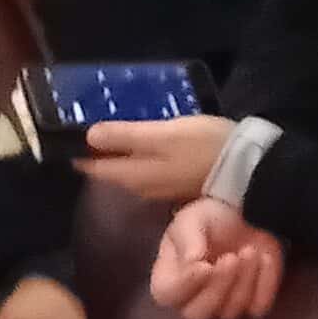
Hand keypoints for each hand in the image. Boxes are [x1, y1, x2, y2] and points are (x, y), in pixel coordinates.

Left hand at [76, 113, 231, 203]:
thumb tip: (88, 136)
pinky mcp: (177, 184)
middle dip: (98, 153)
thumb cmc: (202, 147)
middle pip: (110, 171)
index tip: (69, 135)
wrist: (248, 168)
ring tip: (114, 133)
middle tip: (89, 129)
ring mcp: (159, 189)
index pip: (93, 167)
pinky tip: (145, 145)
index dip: (79, 151)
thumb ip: (124, 136)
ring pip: (129, 172)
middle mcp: (140, 188)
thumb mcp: (161, 135)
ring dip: (119, 156)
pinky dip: (141, 159)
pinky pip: (148, 171)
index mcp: (131, 176)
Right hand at [150, 197, 284, 318]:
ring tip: (249, 249)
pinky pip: (258, 307)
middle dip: (218, 286)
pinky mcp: (251, 305)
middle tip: (231, 257)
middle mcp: (189, 301)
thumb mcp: (192, 220)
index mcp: (166, 280)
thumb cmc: (207, 220)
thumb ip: (189, 238)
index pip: (168, 294)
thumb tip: (193, 259)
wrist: (241, 216)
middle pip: (198, 314)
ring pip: (230, 311)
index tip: (205, 264)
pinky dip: (264, 282)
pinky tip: (264, 258)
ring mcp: (221, 307)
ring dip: (244, 279)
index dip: (186, 283)